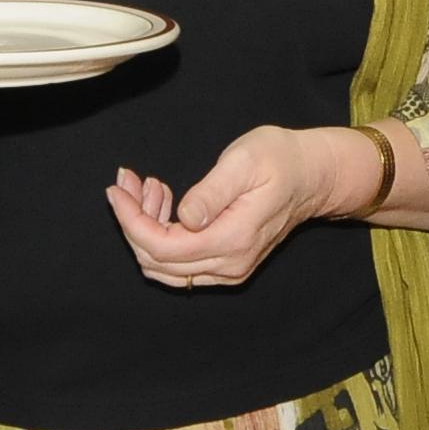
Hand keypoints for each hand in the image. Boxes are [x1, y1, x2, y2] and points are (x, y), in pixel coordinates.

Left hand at [108, 124, 376, 289]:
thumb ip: (212, 192)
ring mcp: (229, 270)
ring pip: (165, 266)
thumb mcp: (244, 162)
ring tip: (150, 187)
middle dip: (133, 221)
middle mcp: (229, 265)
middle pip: (157, 261)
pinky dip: (162, 236)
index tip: (117, 189)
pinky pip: (180, 264)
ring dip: (145, 229)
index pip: (162, 247)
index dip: (130, 220)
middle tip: (130, 181)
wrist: (311, 176)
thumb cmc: (279, 159)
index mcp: (231, 239)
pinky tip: (166, 202)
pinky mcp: (227, 265)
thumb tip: (184, 217)